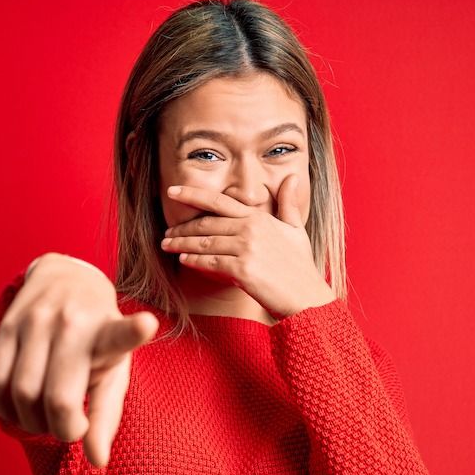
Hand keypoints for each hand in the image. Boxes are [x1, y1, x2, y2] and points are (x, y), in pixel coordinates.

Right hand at [0, 253, 158, 467]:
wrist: (65, 280)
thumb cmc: (95, 339)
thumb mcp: (113, 372)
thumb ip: (105, 418)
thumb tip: (98, 461)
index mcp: (107, 334)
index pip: (120, 334)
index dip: (134, 331)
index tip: (147, 324)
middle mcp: (72, 323)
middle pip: (57, 397)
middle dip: (62, 430)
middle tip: (70, 429)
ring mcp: (36, 321)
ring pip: (21, 393)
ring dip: (32, 422)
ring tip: (46, 418)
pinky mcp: (7, 325)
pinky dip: (7, 408)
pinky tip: (22, 409)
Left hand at [159, 173, 335, 317]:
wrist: (307, 298)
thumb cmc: (301, 266)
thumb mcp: (296, 230)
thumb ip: (288, 204)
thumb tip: (292, 176)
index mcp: (259, 218)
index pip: (219, 202)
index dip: (193, 194)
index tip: (173, 191)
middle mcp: (251, 229)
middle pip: (206, 224)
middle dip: (182, 228)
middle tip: (167, 233)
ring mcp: (247, 249)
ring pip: (204, 243)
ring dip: (182, 244)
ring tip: (167, 245)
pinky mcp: (243, 271)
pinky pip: (210, 263)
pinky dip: (194, 261)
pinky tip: (183, 260)